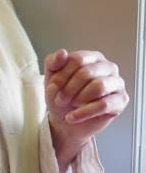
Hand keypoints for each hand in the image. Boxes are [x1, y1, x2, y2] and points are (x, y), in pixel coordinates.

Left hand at [44, 49, 127, 164]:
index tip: (53, 87)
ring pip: (99, 86)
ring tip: (71, 106)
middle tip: (60, 100)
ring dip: (78, 99)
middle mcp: (108, 67)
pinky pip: (104, 105)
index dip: (61, 75)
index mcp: (93, 57)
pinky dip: (83, 113)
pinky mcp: (121, 100)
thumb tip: (62, 52)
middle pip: (87, 72)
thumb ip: (53, 63)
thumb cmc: (62, 96)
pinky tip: (72, 117)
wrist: (66, 120)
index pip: (78, 59)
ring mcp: (117, 83)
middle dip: (68, 89)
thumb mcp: (51, 78)